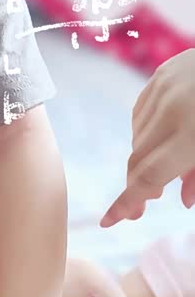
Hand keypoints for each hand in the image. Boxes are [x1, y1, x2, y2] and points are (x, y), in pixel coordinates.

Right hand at [102, 48, 194, 226]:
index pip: (149, 176)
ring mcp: (164, 88)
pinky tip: (163, 136)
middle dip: (136, 186)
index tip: (108, 221)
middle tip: (141, 209)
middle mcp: (172, 109)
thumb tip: (184, 200)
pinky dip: (147, 130)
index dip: (127, 202)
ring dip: (146, 156)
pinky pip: (141, 114)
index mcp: (192, 133)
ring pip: (138, 137)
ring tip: (167, 161)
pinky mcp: (160, 75)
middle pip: (138, 158)